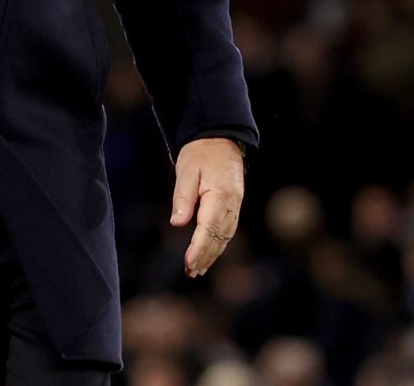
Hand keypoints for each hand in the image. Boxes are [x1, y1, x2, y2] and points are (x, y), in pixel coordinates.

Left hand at [171, 137, 244, 277]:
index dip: (199, 248)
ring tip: (197, 270)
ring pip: (225, 237)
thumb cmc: (200, 153)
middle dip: (205, 256)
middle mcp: (232, 204)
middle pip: (219, 237)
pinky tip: (208, 255)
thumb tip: (177, 224)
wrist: (221, 140)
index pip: (209, 228)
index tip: (189, 263)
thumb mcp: (186, 170)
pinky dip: (218, 245)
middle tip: (191, 273)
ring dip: (212, 255)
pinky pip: (227, 230)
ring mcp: (235, 206)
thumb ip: (182, 197)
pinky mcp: (234, 207)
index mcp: (220, 195)